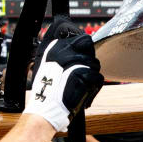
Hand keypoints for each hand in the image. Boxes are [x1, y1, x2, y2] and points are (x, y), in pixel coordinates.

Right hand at [24, 16, 103, 132]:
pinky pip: (98, 77)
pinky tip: (83, 92)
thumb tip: (64, 32)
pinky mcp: (83, 75)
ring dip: (90, 74)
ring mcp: (74, 62)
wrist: (46, 109)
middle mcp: (62, 51)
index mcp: (52, 47)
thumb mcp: (44, 64)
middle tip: (80, 72)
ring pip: (94, 62)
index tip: (79, 55)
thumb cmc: (45, 91)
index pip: (75, 33)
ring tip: (78, 85)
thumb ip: (56, 49)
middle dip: (88, 57)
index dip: (81, 45)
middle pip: (87, 42)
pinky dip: (93, 88)